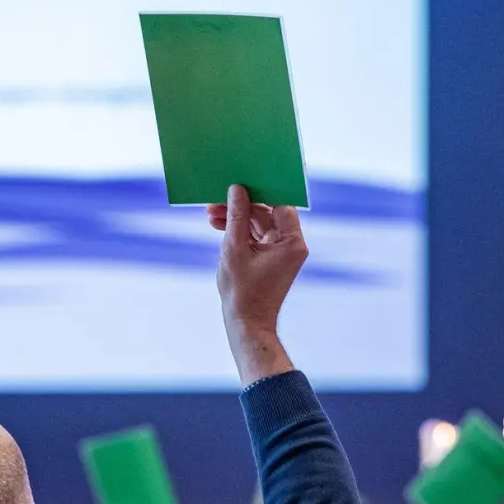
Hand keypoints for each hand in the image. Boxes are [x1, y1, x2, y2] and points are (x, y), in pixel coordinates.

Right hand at [208, 185, 306, 384]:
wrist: (246, 323)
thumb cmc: (243, 291)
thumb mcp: (234, 248)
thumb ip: (236, 216)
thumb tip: (237, 190)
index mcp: (293, 241)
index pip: (280, 204)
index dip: (260, 191)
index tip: (241, 180)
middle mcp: (292, 244)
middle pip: (268, 213)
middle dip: (241, 205)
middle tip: (216, 198)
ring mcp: (282, 251)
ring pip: (260, 223)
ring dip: (237, 218)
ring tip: (210, 213)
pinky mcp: (271, 258)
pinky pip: (256, 236)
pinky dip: (240, 231)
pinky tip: (218, 225)